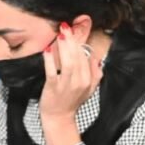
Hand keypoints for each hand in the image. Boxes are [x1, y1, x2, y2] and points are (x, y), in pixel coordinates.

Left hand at [39, 22, 102, 144]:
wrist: (59, 118)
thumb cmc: (72, 101)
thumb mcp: (89, 89)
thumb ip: (95, 74)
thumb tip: (97, 59)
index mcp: (88, 79)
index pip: (85, 57)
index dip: (79, 43)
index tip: (74, 30)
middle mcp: (80, 81)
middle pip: (78, 57)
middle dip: (72, 40)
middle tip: (66, 26)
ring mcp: (66, 85)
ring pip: (69, 63)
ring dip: (65, 47)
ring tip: (61, 34)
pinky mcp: (53, 88)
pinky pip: (52, 72)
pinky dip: (50, 60)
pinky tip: (48, 50)